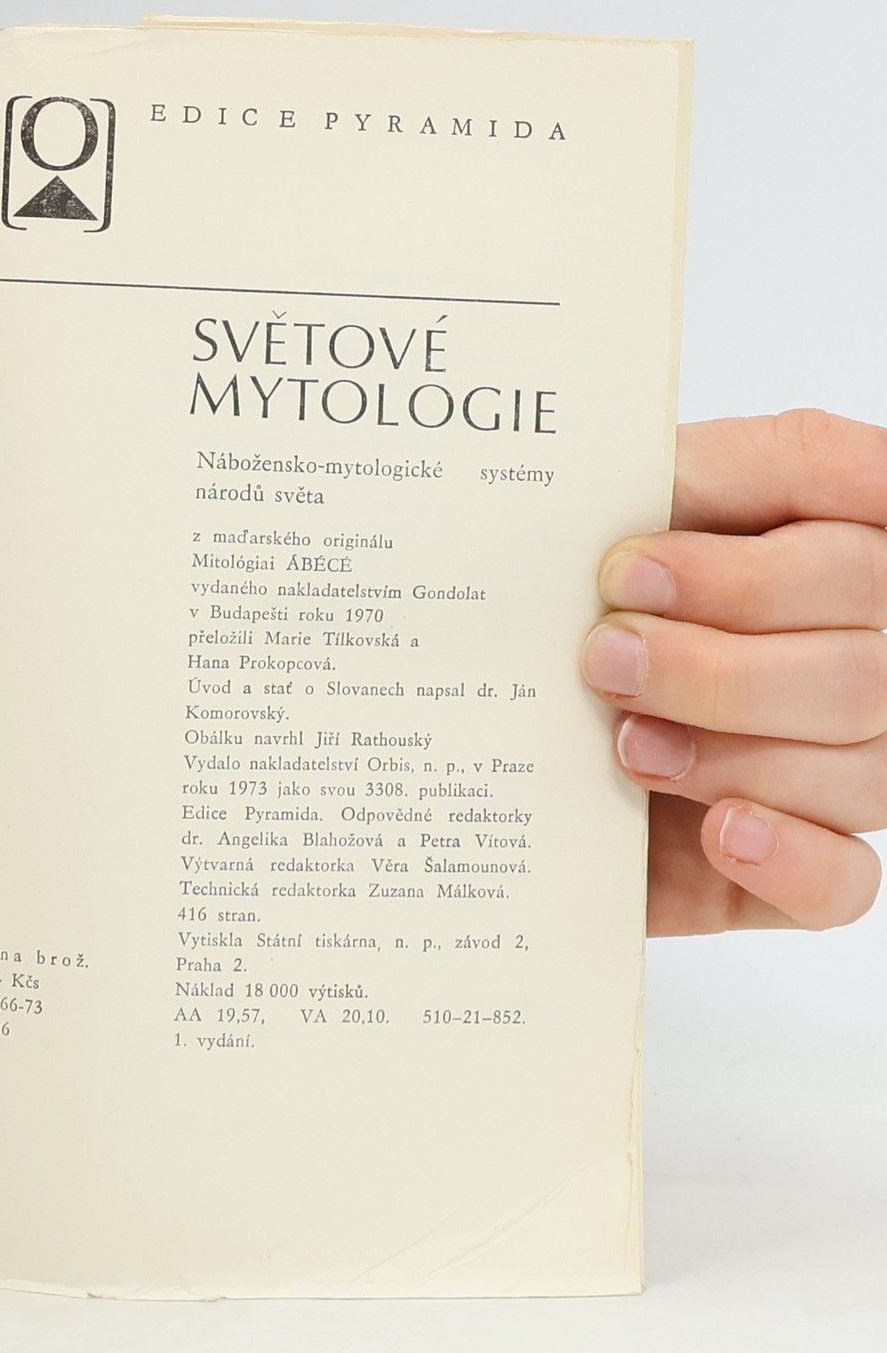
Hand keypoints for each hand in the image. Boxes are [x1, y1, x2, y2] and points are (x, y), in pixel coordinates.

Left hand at [583, 410, 885, 933]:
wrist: (503, 743)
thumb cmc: (575, 610)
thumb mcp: (603, 524)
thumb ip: (656, 483)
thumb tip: (621, 471)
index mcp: (843, 538)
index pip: (866, 511)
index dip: (753, 557)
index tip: (627, 567)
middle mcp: (873, 649)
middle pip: (870, 656)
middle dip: (720, 661)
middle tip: (602, 656)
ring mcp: (852, 764)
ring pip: (860, 759)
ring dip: (729, 747)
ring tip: (621, 741)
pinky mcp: (803, 870)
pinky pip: (845, 881)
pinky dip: (785, 854)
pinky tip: (719, 827)